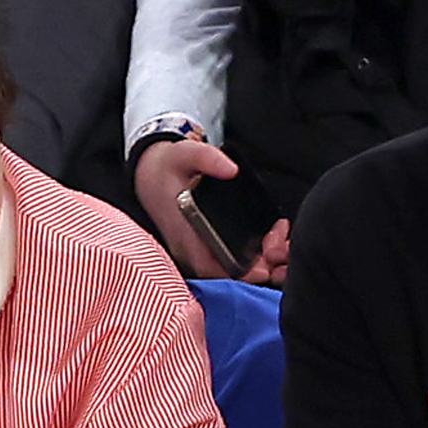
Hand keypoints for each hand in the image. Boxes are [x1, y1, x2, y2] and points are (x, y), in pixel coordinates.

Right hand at [134, 140, 288, 284]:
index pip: (209, 265)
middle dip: (256, 266)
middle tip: (278, 245)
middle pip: (225, 273)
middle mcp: (188, 247)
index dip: (236, 273)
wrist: (150, 174)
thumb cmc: (168, 166)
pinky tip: (267, 237)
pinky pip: (227, 261)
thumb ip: (208, 158)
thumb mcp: (186, 153)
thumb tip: (231, 169)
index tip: (263, 268)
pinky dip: (250, 254)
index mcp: (183, 231)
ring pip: (228, 269)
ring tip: (276, 236)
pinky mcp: (202, 247)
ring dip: (257, 259)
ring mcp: (194, 250)